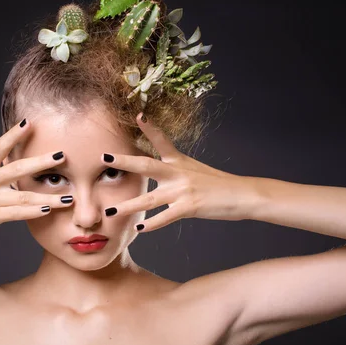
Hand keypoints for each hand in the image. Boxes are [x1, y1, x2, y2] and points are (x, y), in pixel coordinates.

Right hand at [0, 118, 73, 241]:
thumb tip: (3, 152)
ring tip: (68, 196)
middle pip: (17, 168)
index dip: (14, 133)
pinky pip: (15, 214)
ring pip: (22, 196)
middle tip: (62, 155)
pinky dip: (32, 212)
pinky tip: (47, 210)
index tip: (30, 121)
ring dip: (48, 197)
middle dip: (41, 162)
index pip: (0, 146)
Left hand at [101, 113, 255, 231]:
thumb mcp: (194, 169)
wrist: (242, 194)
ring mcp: (183, 190)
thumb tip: (159, 168)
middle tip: (104, 157)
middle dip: (123, 162)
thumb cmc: (218, 184)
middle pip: (146, 165)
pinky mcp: (190, 207)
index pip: (161, 140)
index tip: (137, 115)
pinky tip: (140, 229)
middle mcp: (178, 172)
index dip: (149, 128)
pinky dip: (152, 224)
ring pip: (149, 199)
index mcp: (179, 161)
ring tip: (110, 210)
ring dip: (128, 206)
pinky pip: (166, 217)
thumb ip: (176, 168)